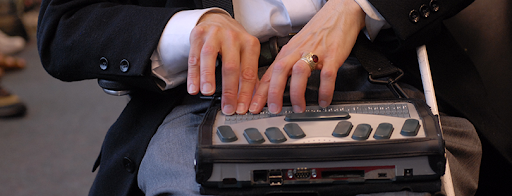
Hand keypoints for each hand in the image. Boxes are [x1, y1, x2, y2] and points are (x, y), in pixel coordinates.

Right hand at [187, 12, 259, 114]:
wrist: (217, 20)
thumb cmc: (233, 42)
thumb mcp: (246, 53)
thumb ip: (249, 75)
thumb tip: (254, 100)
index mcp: (249, 44)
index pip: (249, 72)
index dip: (246, 93)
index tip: (242, 108)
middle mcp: (233, 37)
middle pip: (231, 66)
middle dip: (229, 90)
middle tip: (228, 108)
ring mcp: (214, 34)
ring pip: (209, 56)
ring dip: (208, 77)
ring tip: (208, 92)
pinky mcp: (198, 34)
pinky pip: (194, 57)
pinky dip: (193, 74)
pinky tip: (193, 88)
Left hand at [249, 0, 364, 113]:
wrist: (339, 14)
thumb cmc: (318, 32)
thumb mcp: (296, 47)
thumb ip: (287, 64)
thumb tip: (275, 85)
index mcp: (287, 52)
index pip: (269, 74)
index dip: (260, 92)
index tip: (255, 107)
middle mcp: (298, 52)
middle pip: (279, 71)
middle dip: (273, 93)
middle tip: (273, 110)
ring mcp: (315, 53)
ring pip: (299, 72)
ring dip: (297, 93)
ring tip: (299, 108)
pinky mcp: (332, 55)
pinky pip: (326, 75)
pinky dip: (324, 90)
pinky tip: (323, 100)